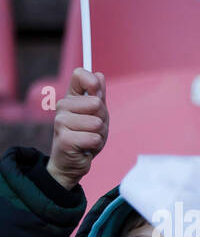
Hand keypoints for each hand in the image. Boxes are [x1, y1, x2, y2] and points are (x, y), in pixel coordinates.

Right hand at [47, 68, 108, 189]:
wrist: (71, 161)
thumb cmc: (85, 136)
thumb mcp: (96, 115)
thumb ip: (98, 95)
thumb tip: (99, 75)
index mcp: (70, 98)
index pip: (79, 75)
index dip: (93, 84)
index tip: (98, 96)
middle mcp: (62, 106)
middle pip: (97, 103)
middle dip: (102, 120)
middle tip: (93, 129)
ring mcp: (61, 122)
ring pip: (97, 123)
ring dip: (99, 134)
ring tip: (89, 138)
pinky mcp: (65, 139)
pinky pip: (94, 138)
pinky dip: (95, 144)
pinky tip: (86, 147)